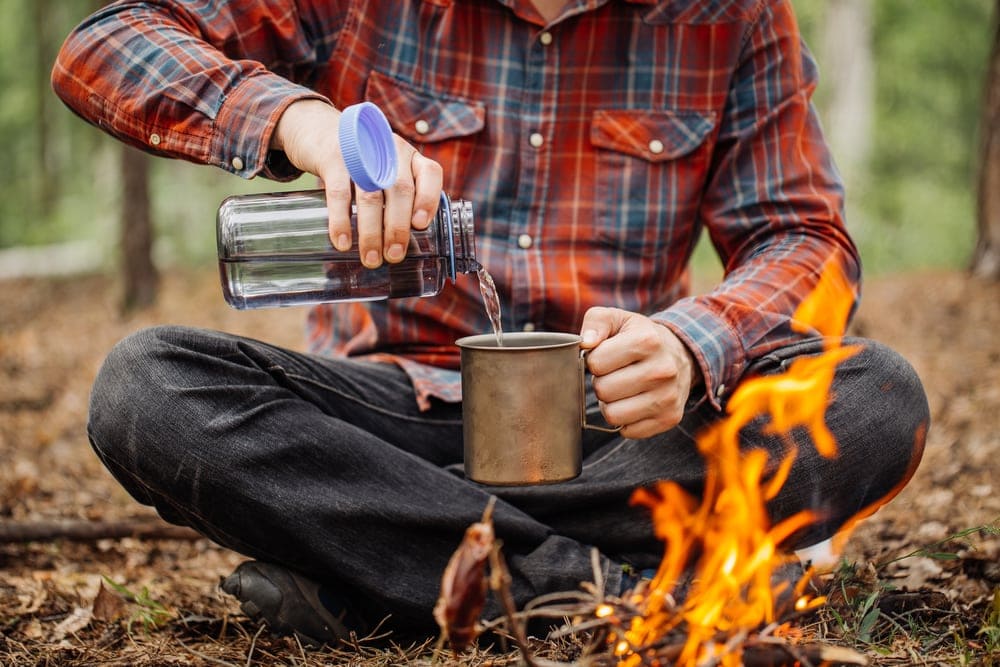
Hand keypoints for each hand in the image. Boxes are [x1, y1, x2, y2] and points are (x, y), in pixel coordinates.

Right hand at [271, 99, 443, 267]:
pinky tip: (343, 242)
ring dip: (372, 232)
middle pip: (400, 191)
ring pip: (371, 196)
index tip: (420, 226)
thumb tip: (401, 244)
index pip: (430, 173)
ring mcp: (361, 153)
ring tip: (371, 259)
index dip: (428, 200)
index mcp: (408, 156)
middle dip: (398, 227)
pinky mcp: (333, 159)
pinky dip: (341, 221)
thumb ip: (397, 197)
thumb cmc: (360, 161)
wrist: (318, 130)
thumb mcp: (385, 169)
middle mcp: (389, 150)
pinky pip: (339, 193)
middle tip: (394, 255)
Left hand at [580, 307, 698, 438]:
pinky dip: (625, 420)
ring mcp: (668, 397)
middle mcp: (662, 370)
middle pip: (603, 391)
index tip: (605, 357)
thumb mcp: (618, 319)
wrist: (681, 355)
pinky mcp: (670, 418)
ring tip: (621, 390)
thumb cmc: (640, 337)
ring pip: (613, 415)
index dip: (594, 361)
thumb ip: (596, 322)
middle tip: (613, 375)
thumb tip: (585, 343)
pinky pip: (628, 431)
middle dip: (601, 383)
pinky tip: (633, 402)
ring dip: (610, 404)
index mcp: (647, 341)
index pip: (596, 363)